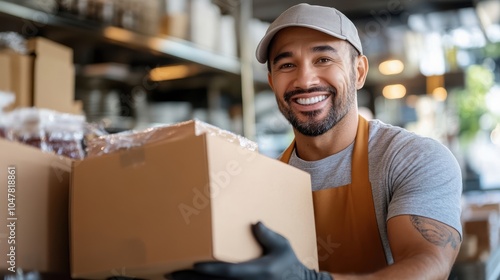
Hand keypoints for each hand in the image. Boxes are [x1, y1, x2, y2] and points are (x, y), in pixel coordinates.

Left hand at [167, 221, 331, 279]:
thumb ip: (268, 236)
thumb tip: (256, 223)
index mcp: (256, 272)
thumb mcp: (282, 247)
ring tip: (174, 277)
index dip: (209, 269)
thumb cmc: (288, 264)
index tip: (193, 264)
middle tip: (171, 272)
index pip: (228, 271)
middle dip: (192, 279)